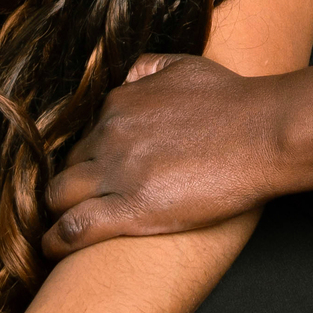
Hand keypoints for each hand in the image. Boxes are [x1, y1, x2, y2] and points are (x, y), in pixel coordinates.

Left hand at [42, 54, 282, 256]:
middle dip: (72, 182)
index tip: (99, 171)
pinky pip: (73, 228)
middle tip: (82, 200)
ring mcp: (118, 172)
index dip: (91, 156)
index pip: (87, 134)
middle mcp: (111, 134)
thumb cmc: (230, 100)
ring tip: (59, 223)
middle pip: (69, 165)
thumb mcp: (183, 66)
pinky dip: (55, 239)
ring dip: (57, 209)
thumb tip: (129, 77)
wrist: (260, 132)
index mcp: (121, 102)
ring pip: (59, 195)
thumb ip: (147, 68)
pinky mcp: (130, 210)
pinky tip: (52, 246)